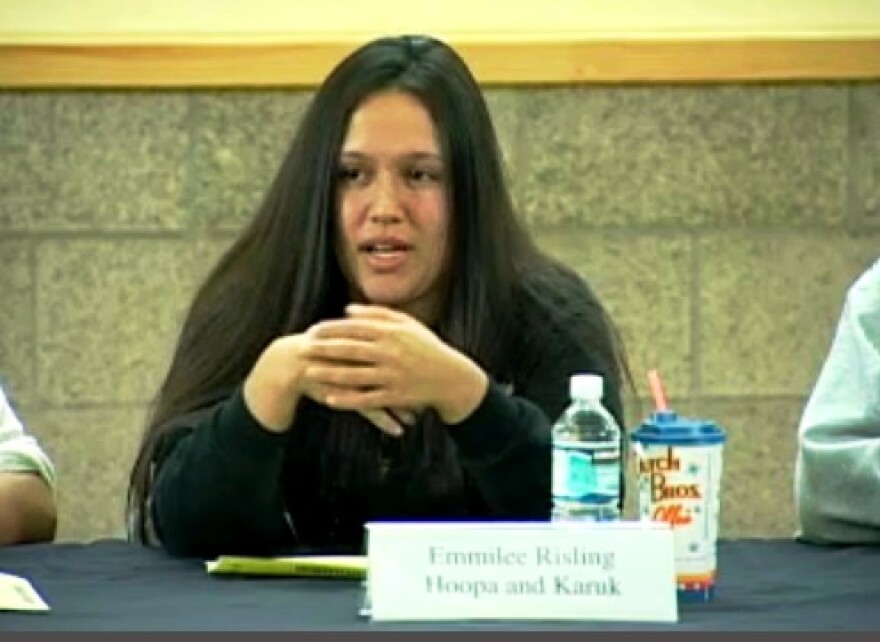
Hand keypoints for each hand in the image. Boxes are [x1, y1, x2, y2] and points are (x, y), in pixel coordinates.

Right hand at [242, 331, 419, 435]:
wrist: (291, 361)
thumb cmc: (322, 347)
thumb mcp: (345, 334)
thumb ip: (366, 331)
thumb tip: (388, 326)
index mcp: (366, 340)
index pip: (398, 352)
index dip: (414, 363)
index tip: (429, 373)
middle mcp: (364, 359)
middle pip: (397, 373)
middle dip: (414, 386)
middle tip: (429, 395)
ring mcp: (355, 378)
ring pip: (386, 395)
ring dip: (403, 408)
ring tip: (417, 418)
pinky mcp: (345, 396)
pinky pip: (370, 410)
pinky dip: (385, 421)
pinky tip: (399, 431)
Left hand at [300, 304, 487, 424]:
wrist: (451, 378)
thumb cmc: (427, 347)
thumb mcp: (407, 324)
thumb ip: (377, 314)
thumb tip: (347, 310)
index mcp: (392, 333)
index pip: (354, 328)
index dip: (330, 329)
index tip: (311, 331)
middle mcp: (390, 353)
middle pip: (349, 350)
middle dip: (323, 350)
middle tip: (301, 349)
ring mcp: (393, 375)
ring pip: (354, 375)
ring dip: (329, 374)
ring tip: (309, 373)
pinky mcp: (395, 396)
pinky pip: (367, 399)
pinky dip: (348, 400)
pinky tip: (330, 400)